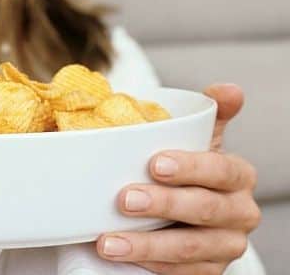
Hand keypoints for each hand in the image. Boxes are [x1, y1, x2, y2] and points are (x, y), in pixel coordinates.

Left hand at [97, 84, 261, 273]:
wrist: (177, 207)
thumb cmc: (181, 167)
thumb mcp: (194, 137)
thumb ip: (209, 113)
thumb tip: (230, 90)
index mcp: (237, 175)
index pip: (220, 170)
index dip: (191, 167)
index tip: (154, 163)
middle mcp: (239, 212)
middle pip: (205, 209)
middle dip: (163, 204)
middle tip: (124, 199)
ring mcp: (225, 245)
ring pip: (189, 247)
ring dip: (146, 244)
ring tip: (108, 240)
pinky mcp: (209, 271)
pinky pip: (181, 272)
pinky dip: (149, 264)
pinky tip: (120, 255)